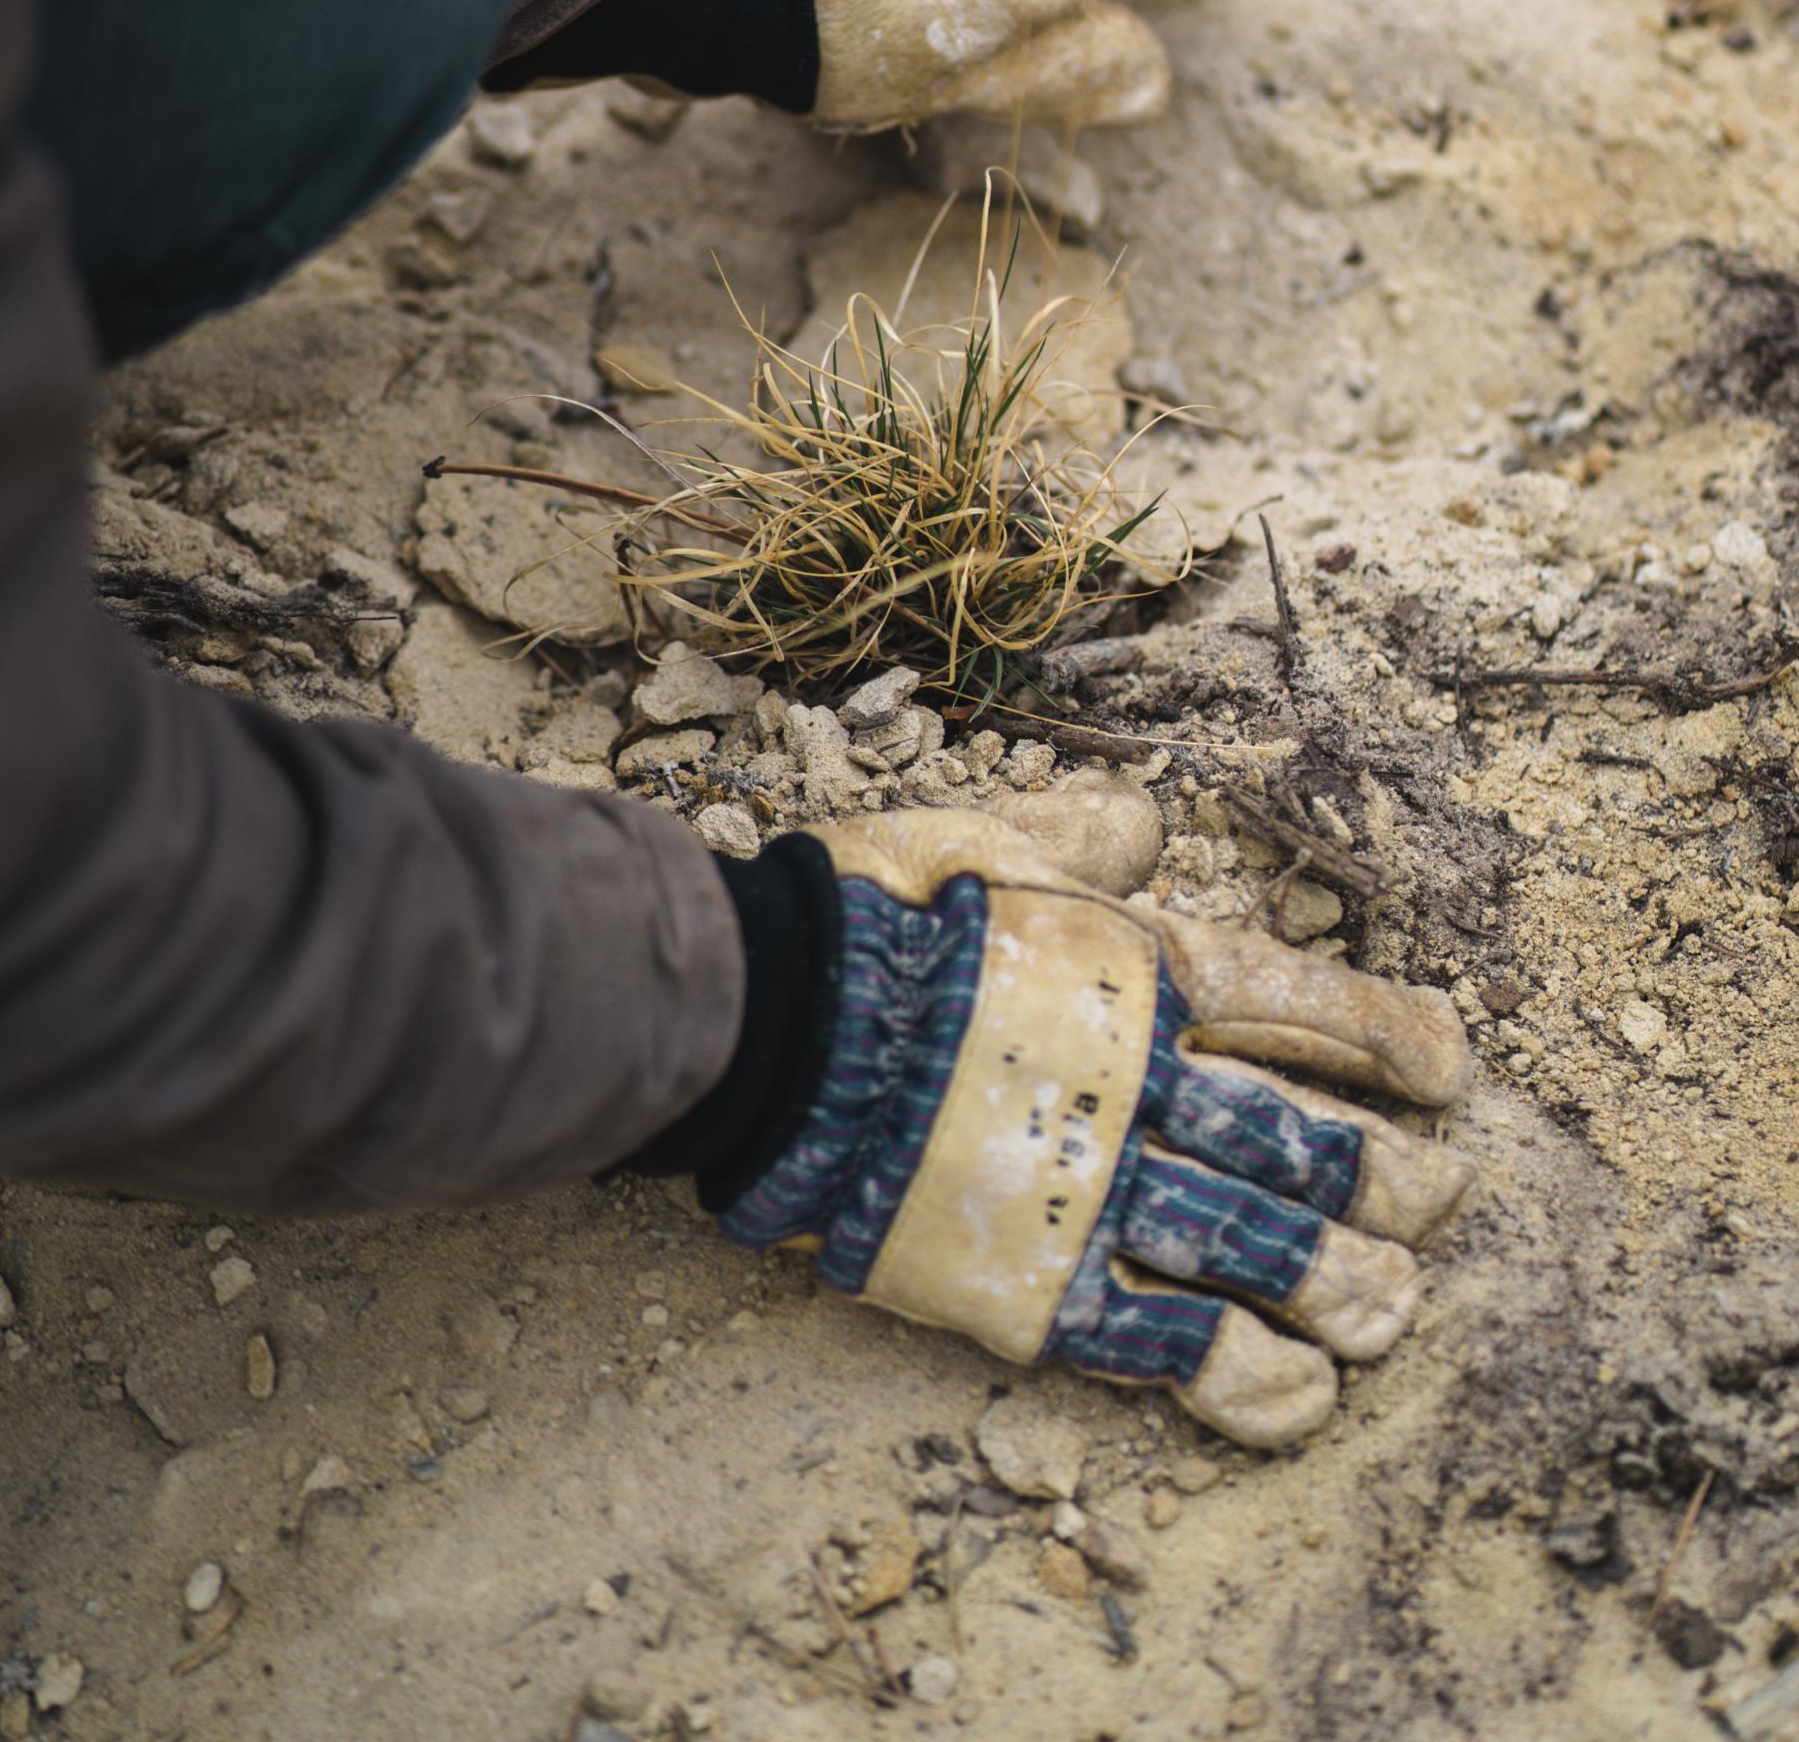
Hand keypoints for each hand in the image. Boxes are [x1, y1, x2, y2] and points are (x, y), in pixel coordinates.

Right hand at [715, 811, 1470, 1447]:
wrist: (768, 1016)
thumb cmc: (868, 909)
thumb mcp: (981, 827)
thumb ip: (1079, 831)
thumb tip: (1149, 822)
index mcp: (1138, 963)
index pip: (1298, 1003)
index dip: (1387, 1038)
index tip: (1451, 1068)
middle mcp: (1144, 1080)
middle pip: (1302, 1138)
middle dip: (1388, 1177)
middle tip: (1439, 1202)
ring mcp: (1097, 1185)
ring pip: (1262, 1245)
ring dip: (1346, 1284)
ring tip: (1396, 1310)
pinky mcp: (1037, 1279)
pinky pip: (1167, 1342)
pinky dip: (1242, 1375)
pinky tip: (1298, 1397)